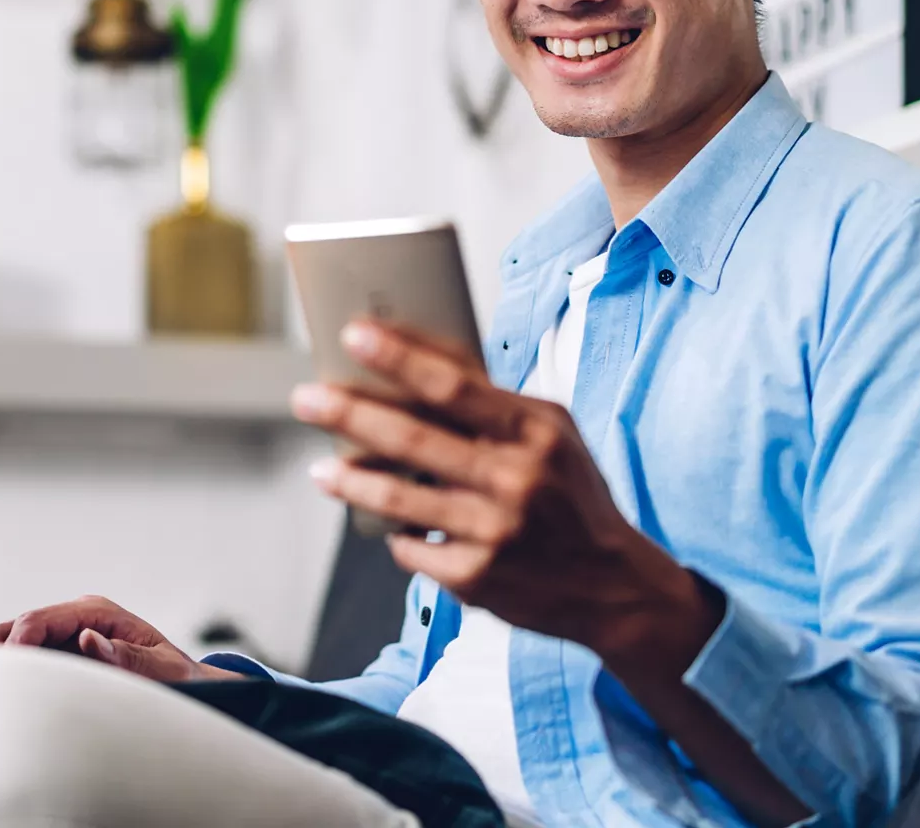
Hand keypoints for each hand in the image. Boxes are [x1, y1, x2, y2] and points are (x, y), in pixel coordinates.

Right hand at [0, 595, 242, 682]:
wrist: (187, 684)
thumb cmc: (177, 676)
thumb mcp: (162, 669)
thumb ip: (126, 657)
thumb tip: (88, 639)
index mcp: (98, 612)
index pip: (41, 619)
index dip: (17, 642)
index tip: (6, 672)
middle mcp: (78, 618)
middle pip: (19, 627)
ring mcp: (67, 635)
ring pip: (15, 642)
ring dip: (2, 665)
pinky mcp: (63, 655)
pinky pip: (27, 661)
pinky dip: (12, 675)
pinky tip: (2, 698)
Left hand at [291, 320, 717, 664]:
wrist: (613, 586)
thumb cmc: (571, 494)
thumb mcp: (552, 434)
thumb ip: (493, 403)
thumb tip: (415, 361)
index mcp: (535, 432)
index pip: (453, 385)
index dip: (397, 357)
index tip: (353, 334)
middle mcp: (515, 481)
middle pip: (411, 440)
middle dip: (349, 413)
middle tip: (305, 397)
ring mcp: (493, 534)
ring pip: (397, 500)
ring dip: (350, 481)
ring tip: (322, 468)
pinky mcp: (476, 580)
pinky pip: (411, 548)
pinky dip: (398, 534)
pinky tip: (392, 526)